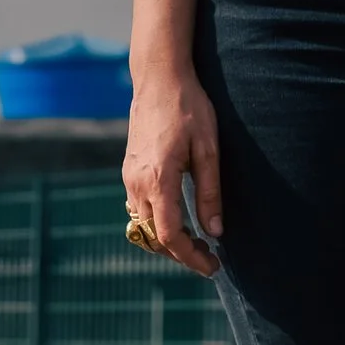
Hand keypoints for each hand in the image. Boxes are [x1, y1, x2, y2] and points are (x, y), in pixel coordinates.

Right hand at [122, 62, 223, 275]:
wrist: (159, 78)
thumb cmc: (188, 108)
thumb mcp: (208, 149)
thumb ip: (210, 192)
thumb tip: (215, 231)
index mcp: (158, 179)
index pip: (169, 235)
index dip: (190, 257)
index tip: (212, 266)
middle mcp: (137, 182)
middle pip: (153, 238)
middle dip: (181, 254)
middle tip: (210, 257)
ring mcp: (129, 177)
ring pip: (143, 227)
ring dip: (167, 241)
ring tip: (197, 242)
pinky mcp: (128, 170)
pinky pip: (138, 210)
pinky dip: (156, 224)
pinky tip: (177, 219)